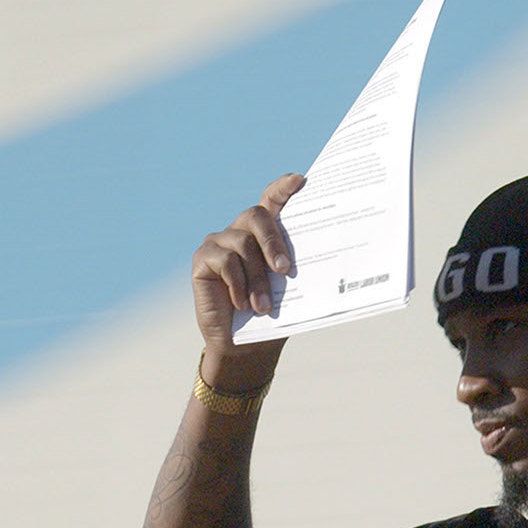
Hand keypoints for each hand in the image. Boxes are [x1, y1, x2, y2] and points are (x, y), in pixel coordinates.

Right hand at [191, 173, 302, 379]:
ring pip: (243, 244)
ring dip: (257, 278)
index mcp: (264, 233)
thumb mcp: (289, 288)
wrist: (244, 346)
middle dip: (273, 241)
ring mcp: (219, 242)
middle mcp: (240, 231)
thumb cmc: (271, 314)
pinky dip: (237, 284)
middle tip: (285, 270)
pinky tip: (242, 304)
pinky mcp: (202, 259)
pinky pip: (224, 261)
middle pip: (257, 215)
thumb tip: (324, 251)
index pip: (273, 200)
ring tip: (263, 306)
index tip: (299, 181)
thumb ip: (293, 265)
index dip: (283, 188)